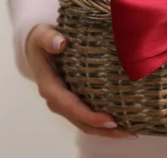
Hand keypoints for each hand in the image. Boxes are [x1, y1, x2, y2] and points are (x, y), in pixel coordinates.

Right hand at [26, 24, 135, 138]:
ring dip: (106, 130)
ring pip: (85, 123)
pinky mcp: (73, 101)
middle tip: (128, 131)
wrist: (36, 47)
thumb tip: (60, 43)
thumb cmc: (43, 40)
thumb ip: (49, 38)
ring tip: (130, 132)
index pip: (71, 106)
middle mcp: (57, 100)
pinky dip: (102, 123)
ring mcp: (64, 103)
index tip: (110, 120)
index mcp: (50, 87)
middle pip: (81, 121)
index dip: (90, 116)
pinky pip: (87, 117)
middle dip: (104, 129)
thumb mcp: (43, 35)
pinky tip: (122, 123)